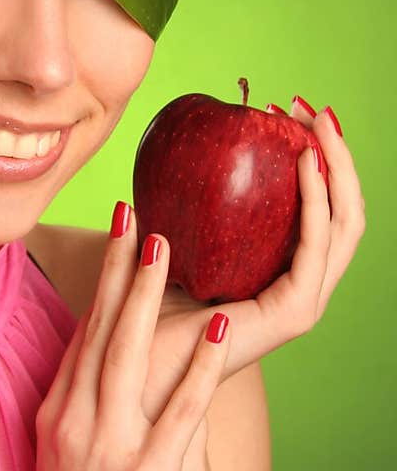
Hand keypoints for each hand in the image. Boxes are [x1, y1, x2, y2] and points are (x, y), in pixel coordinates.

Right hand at [28, 215, 232, 470]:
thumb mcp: (64, 461)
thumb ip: (80, 411)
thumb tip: (101, 366)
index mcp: (56, 415)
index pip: (81, 333)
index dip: (102, 280)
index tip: (118, 231)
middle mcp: (74, 423)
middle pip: (99, 329)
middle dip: (121, 267)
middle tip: (136, 211)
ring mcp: (105, 451)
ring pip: (126, 356)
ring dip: (148, 295)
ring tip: (167, 243)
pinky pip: (174, 415)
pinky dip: (194, 369)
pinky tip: (213, 331)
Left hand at [139, 97, 365, 424]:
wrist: (127, 363)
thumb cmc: (136, 304)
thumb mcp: (162, 238)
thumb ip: (176, 203)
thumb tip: (170, 147)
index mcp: (276, 269)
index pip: (318, 206)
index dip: (316, 155)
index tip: (289, 107)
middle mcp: (297, 284)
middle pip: (342, 211)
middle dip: (335, 153)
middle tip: (310, 107)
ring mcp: (301, 301)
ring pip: (344, 226)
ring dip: (336, 169)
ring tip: (316, 124)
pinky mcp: (293, 314)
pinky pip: (315, 250)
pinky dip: (316, 203)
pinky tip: (304, 165)